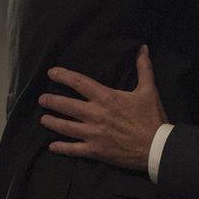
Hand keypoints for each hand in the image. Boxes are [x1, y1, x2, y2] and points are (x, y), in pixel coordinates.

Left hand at [39, 45, 167, 170]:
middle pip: (67, 105)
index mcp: (106, 98)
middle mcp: (96, 115)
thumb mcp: (148, 90)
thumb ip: (143, 68)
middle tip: (41, 99)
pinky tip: (52, 146)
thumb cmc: (152, 118)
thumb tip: (143, 48)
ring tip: (43, 119)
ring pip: (66, 127)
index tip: (51, 73)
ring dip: (52, 122)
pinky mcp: (96, 151)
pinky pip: (74, 149)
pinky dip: (62, 148)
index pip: (79, 83)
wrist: (157, 147)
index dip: (63, 76)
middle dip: (52, 101)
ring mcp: (94, 134)